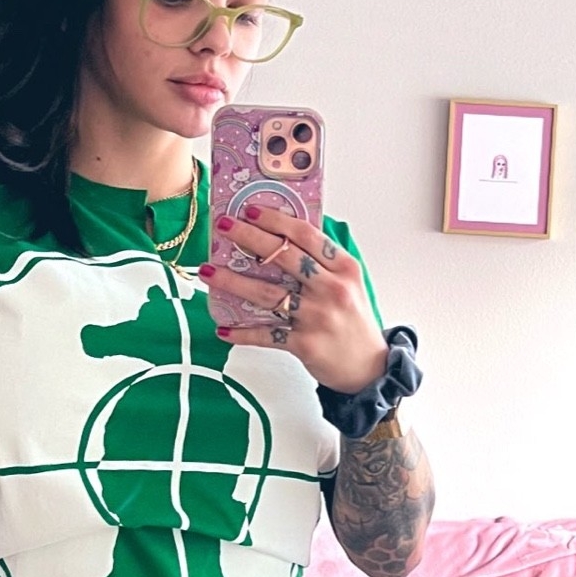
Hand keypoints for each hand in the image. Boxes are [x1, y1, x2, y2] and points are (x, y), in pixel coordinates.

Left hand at [201, 205, 389, 392]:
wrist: (368, 366)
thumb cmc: (353, 320)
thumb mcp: (349, 283)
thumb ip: (323, 262)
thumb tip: (282, 236)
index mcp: (344, 268)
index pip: (306, 235)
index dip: (276, 220)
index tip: (250, 210)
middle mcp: (331, 289)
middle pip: (283, 257)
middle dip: (248, 237)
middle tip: (223, 225)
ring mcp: (317, 317)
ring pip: (267, 294)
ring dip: (233, 282)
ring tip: (207, 271)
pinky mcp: (305, 344)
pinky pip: (267, 335)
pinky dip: (243, 333)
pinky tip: (223, 328)